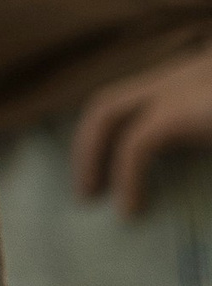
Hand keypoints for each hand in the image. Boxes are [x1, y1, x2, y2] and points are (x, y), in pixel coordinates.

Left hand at [71, 42, 211, 217]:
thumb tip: (183, 160)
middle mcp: (182, 76)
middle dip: (89, 141)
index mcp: (196, 80)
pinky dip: (124, 173)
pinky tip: (129, 208)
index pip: (139, 96)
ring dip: (90, 151)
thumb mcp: (211, 127)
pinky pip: (137, 141)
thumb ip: (197, 141)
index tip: (104, 168)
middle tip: (86, 188)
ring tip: (92, 197)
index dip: (115, 131)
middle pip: (111, 100)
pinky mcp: (181, 112)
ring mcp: (180, 86)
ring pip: (108, 109)